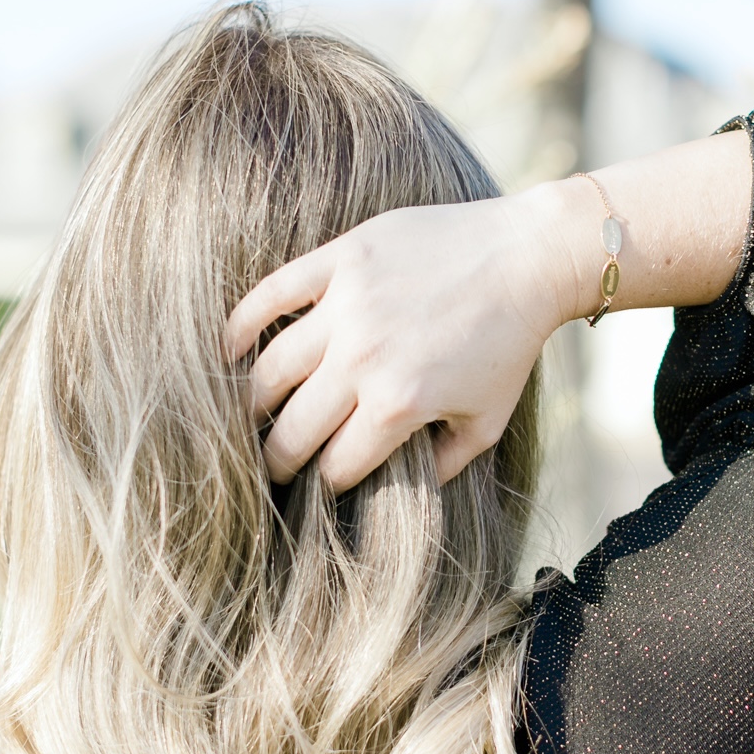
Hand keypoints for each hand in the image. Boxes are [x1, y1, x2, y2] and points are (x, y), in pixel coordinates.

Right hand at [225, 191, 571, 490]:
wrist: (525, 259)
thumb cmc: (508, 345)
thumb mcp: (486, 421)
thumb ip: (443, 466)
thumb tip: (401, 494)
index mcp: (398, 405)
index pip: (335, 465)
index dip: (322, 484)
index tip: (314, 486)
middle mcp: (364, 360)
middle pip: (293, 427)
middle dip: (276, 458)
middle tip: (269, 464)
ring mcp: (347, 307)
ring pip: (270, 368)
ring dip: (251, 402)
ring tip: (247, 416)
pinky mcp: (341, 259)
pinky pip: (271, 294)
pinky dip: (240, 324)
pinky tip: (227, 350)